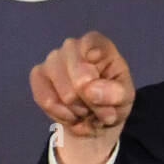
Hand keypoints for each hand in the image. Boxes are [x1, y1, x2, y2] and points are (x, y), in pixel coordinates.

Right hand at [29, 31, 134, 163]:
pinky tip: (69, 113)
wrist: (93, 119)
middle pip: (81, 79)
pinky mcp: (37, 75)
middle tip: (98, 107)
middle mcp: (72, 46)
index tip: (96, 66)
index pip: (93, 43)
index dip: (94, 55)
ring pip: (66, 94)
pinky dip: (63, 115)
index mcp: (97, 44)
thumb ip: (116, 93)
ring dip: (79, 111)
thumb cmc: (112, 100)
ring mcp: (52, 59)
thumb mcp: (125, 99)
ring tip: (85, 110)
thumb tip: (90, 90)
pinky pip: (47, 100)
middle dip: (92, 102)